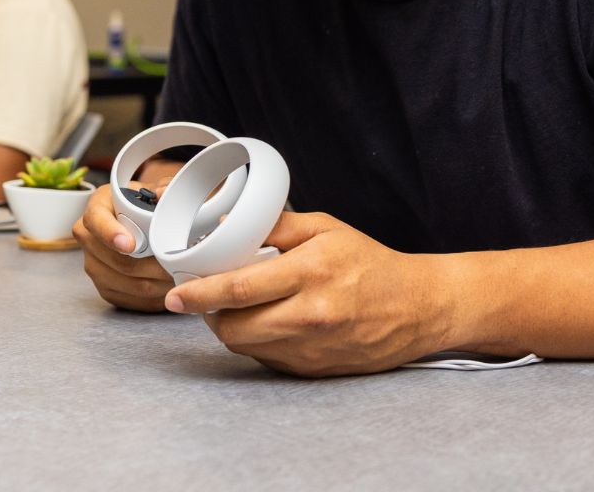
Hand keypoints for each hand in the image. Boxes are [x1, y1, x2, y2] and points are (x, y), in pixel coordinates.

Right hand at [73, 181, 174, 311]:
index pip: (95, 221)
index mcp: (98, 206)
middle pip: (113, 258)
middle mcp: (89, 236)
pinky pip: (126, 298)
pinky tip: (168, 289)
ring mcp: (94, 263)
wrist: (144, 220)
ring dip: (151, 283)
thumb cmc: (148, 203)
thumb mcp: (156, 189)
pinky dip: (149, 297)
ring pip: (122, 281)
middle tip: (173, 265)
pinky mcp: (104, 285)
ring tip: (177, 277)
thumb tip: (162, 194)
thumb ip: (163, 188)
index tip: (130, 245)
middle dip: (146, 265)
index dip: (111, 234)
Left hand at [164, 212, 451, 376]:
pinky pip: (267, 359)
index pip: (240, 288)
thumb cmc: (370, 263)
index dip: (201, 293)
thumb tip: (228, 223)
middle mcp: (310, 316)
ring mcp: (312, 349)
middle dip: (210, 314)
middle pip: (234, 328)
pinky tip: (265, 321)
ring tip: (234, 306)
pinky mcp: (313, 371)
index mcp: (312, 273)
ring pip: (247, 347)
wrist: (416, 307)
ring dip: (231, 328)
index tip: (177, 293)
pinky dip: (257, 342)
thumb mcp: (326, 228)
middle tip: (204, 297)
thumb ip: (276, 226)